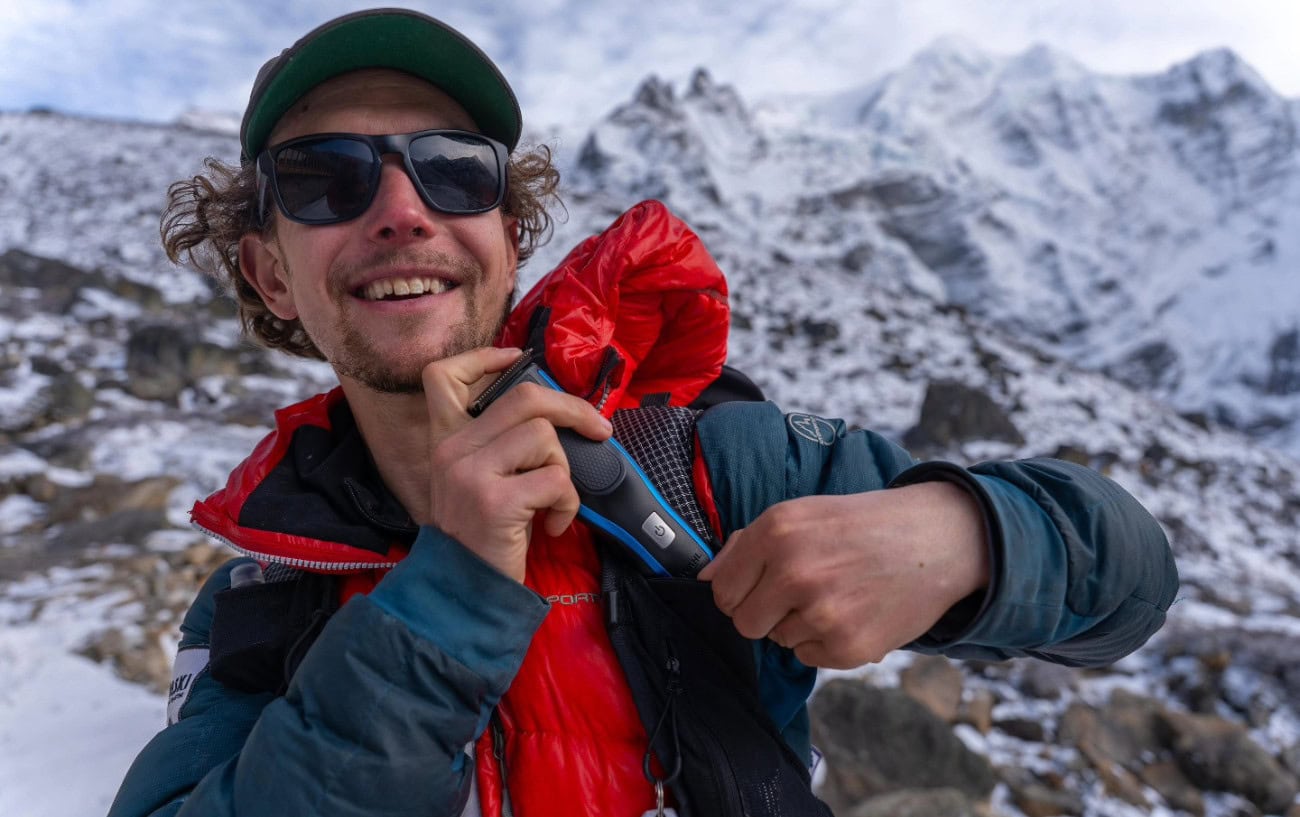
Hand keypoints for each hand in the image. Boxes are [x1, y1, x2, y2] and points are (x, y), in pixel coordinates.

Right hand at [422, 348, 612, 582]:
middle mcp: (453, 449)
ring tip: (552, 500)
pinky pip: (557, 480)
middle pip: (523, 397)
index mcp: (444, 440)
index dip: (484, 359)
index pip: (443, 376)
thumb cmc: (480, 538)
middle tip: (599, 430)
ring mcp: (472, 473)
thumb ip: (497, 445)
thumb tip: (555, 415)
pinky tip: (554, 524)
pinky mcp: (496, 501)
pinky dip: (568, 504)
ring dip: (564, 469)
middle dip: (572, 409)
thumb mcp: (473, 482)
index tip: (518, 360)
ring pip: (544, 437)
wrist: (462, 593)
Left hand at [697, 482, 988, 668]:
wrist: (936, 540)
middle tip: (798, 592)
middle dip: (763, 613)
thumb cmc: (862, 525)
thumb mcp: (801, 513)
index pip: (721, 589)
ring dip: (798, 624)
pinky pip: (808, 657)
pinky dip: (825, 641)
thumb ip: (746, 544)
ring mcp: (822, 613)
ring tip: (836, 594)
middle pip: (743, 622)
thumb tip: (705, 577)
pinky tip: (852, 612)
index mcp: (777, 532)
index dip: (738, 590)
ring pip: (777, 641)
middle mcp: (794, 572)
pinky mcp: (847, 646)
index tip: (760, 585)